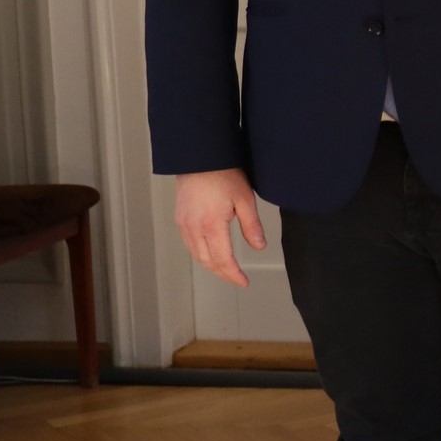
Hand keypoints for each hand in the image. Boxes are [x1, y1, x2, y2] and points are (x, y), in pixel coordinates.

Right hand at [173, 168, 265, 287]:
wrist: (200, 158)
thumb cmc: (223, 173)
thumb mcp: (245, 199)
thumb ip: (252, 226)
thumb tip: (259, 246)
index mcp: (211, 225)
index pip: (223, 259)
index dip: (234, 274)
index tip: (244, 281)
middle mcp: (194, 228)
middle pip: (208, 261)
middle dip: (223, 273)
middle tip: (237, 279)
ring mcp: (184, 224)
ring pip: (197, 255)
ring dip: (212, 266)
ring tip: (227, 270)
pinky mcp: (180, 219)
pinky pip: (190, 244)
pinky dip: (202, 254)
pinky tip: (212, 254)